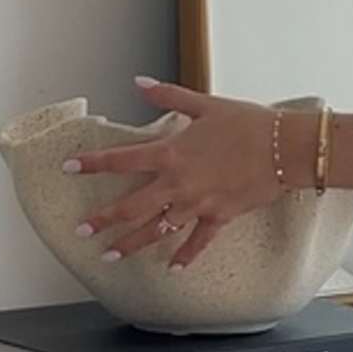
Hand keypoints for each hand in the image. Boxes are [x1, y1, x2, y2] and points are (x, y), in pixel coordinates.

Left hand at [63, 78, 280, 271]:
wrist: (284, 148)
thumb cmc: (247, 122)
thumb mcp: (205, 104)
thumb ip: (168, 96)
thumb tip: (139, 82)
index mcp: (171, 153)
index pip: (121, 160)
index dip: (92, 163)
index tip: (68, 167)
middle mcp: (178, 183)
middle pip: (131, 206)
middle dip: (103, 220)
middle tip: (81, 230)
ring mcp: (197, 203)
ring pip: (157, 229)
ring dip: (131, 243)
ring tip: (109, 255)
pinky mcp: (219, 217)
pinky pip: (198, 241)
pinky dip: (185, 256)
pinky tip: (173, 268)